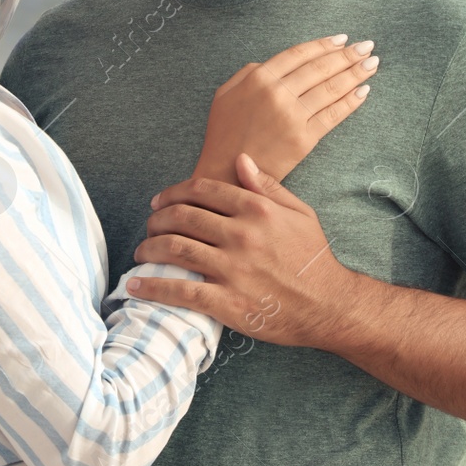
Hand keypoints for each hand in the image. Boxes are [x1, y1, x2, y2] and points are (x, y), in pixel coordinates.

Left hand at [132, 155, 360, 349]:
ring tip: (141, 252)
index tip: (159, 200)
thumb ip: (267, 186)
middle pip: (181, 217)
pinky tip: (136, 286)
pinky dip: (153, 287)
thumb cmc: (314, 258)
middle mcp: (241, 235)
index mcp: (256, 210)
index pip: (202, 190)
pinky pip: (181, 291)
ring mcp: (233, 269)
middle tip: (149, 225)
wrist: (329, 305)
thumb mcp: (299, 213)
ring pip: (175, 249)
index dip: (173, 192)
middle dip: (156, 219)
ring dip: (149, 248)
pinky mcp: (228, 302)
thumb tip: (241, 159)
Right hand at [195, 34, 377, 183]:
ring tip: (372, 64)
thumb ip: (248, 73)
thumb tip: (275, 63)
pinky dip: (351, 101)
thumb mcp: (226, 94)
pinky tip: (364, 91)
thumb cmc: (225, 134)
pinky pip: (333, 115)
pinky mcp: (304, 138)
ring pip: (331, 88)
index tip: (342, 39)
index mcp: (259, 77)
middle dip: (348, 55)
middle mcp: (277, 93)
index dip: (324, 45)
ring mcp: (292, 116)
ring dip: (356, 73)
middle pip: (321, 68)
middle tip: (367, 47)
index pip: (299, 54)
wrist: (228, 174)